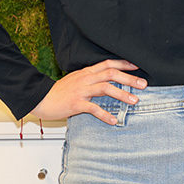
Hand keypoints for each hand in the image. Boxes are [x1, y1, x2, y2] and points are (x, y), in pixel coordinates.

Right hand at [30, 59, 146, 124]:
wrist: (40, 98)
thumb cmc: (59, 91)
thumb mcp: (76, 79)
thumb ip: (91, 79)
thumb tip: (107, 81)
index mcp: (86, 72)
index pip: (108, 63)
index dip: (123, 64)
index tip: (137, 66)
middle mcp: (85, 79)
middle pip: (111, 74)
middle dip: (129, 78)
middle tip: (143, 84)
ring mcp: (81, 90)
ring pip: (105, 88)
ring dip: (122, 94)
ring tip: (134, 101)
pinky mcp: (75, 104)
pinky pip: (93, 108)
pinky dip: (104, 114)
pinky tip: (113, 120)